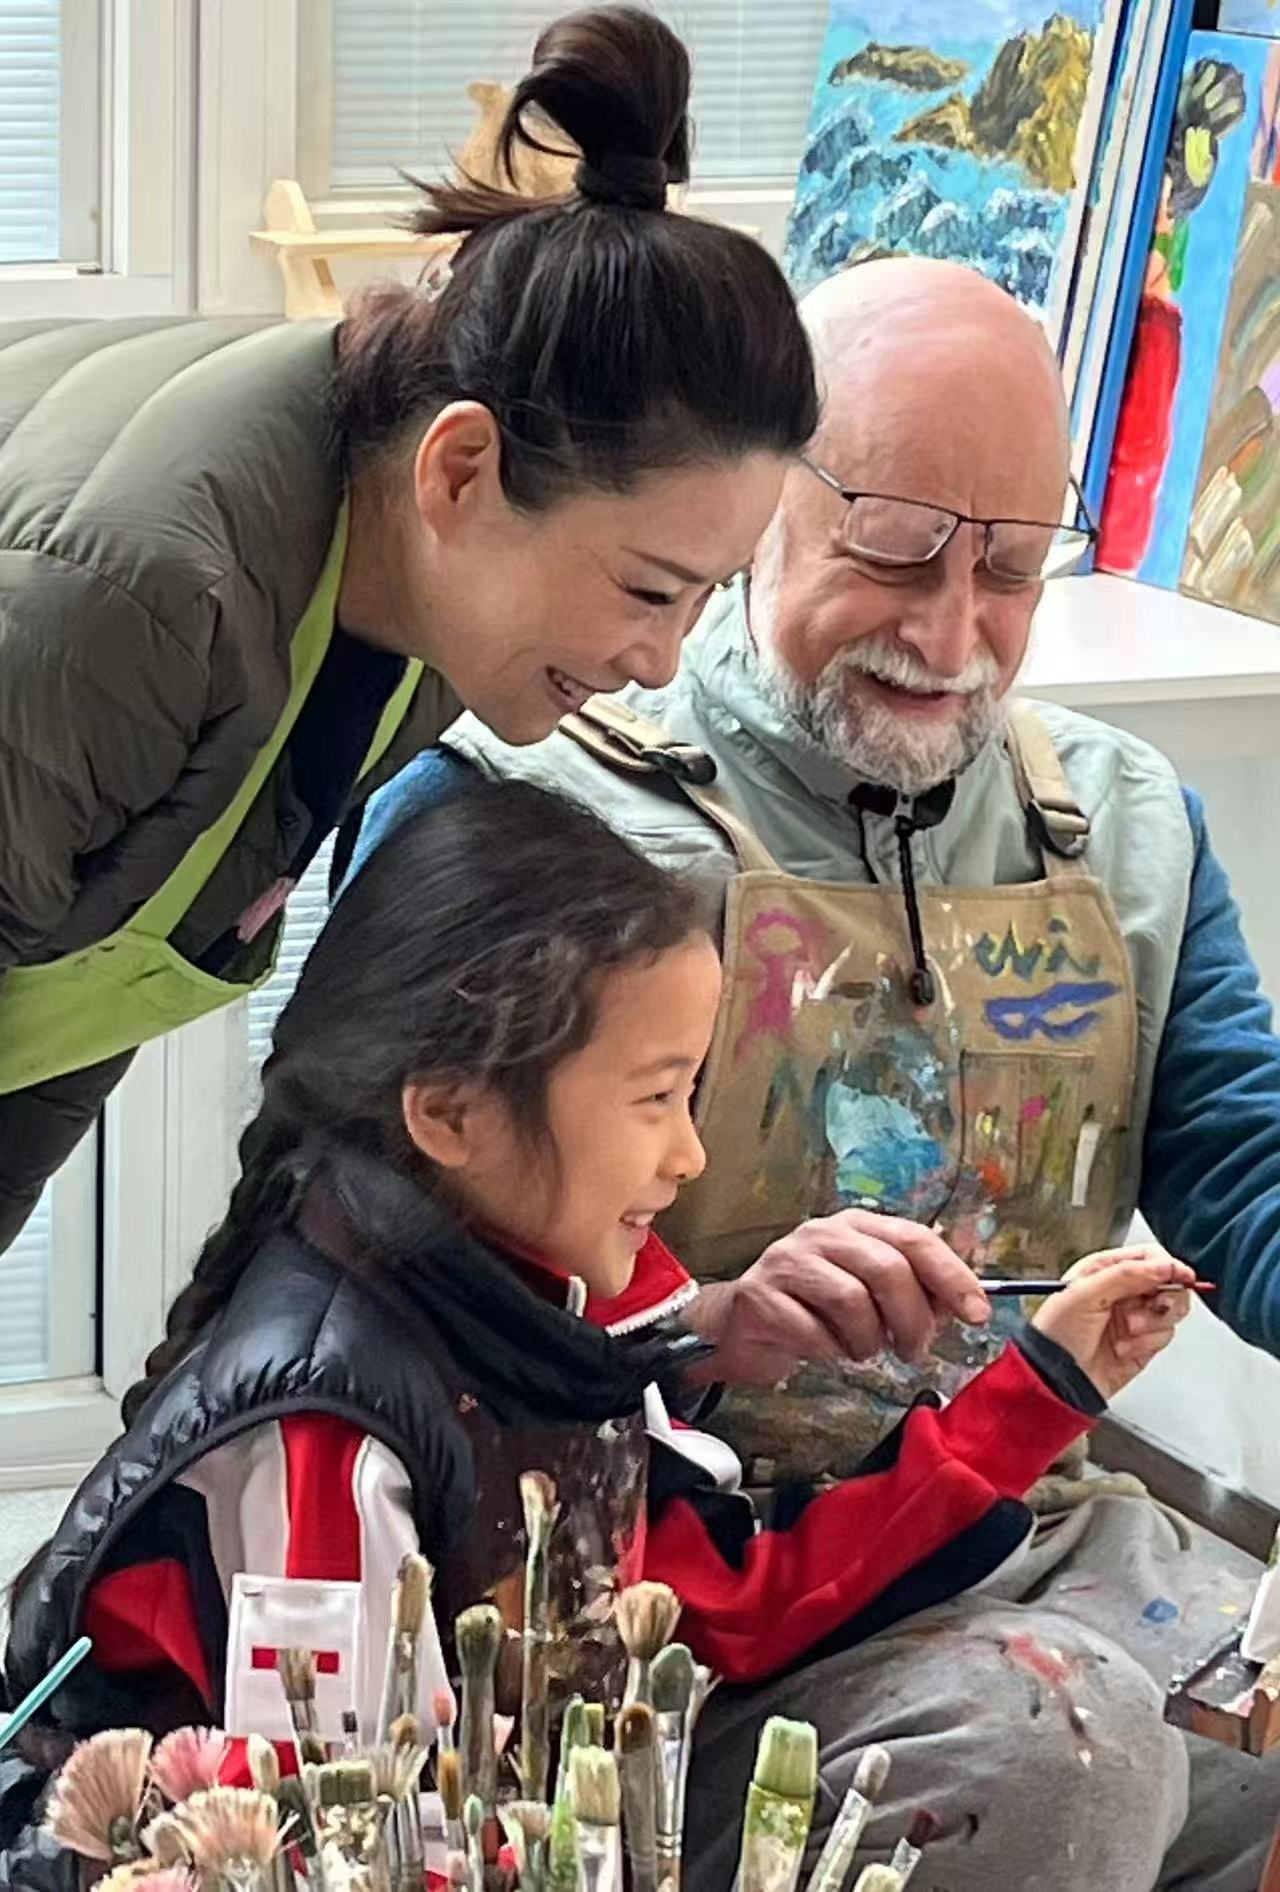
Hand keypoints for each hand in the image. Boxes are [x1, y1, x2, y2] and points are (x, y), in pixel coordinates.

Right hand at [684, 1210, 991, 1386]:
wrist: (739, 1327)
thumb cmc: (814, 1310)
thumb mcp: (868, 1293)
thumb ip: (914, 1292)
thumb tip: (962, 1303)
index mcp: (856, 1226)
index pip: (915, 1239)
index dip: (952, 1276)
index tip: (978, 1314)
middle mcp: (822, 1234)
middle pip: (887, 1269)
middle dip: (912, 1320)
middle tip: (914, 1350)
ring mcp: (788, 1261)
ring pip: (852, 1301)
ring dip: (868, 1341)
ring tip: (862, 1351)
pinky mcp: (761, 1296)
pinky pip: (813, 1332)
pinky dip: (831, 1353)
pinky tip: (827, 1352)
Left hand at [1032, 1244, 1194, 1400]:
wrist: (1056, 1379)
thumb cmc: (1055, 1333)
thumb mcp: (1085, 1294)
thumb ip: (1126, 1275)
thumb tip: (1163, 1265)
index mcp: (1105, 1270)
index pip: (1149, 1257)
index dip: (1168, 1265)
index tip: (1181, 1275)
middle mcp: (1122, 1291)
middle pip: (1168, 1282)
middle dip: (1164, 1296)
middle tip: (1155, 1305)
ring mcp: (1134, 1318)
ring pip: (1171, 1310)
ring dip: (1153, 1322)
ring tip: (1128, 1329)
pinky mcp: (1143, 1343)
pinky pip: (1164, 1335)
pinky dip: (1147, 1343)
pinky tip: (1124, 1348)